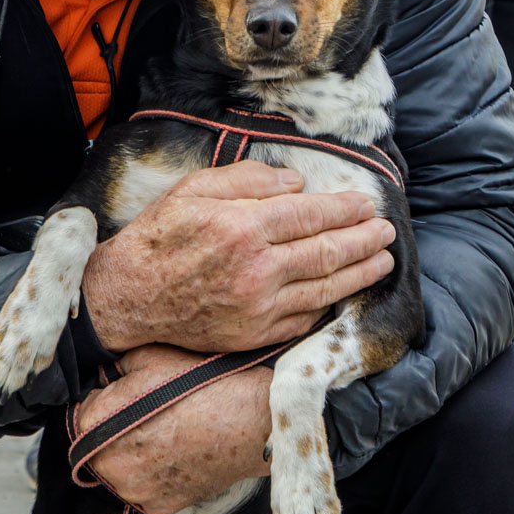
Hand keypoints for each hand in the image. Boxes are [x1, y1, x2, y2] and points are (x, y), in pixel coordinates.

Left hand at [75, 344, 271, 513]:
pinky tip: (178, 453)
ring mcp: (133, 489)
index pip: (82, 413)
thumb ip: (118, 365)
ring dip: (133, 455)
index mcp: (96, 423)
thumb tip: (108, 374)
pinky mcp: (158, 506)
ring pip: (121, 470)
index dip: (104, 400)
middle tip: (149, 413)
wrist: (250, 420)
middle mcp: (107, 463)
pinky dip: (156, 475)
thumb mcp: (152, 355)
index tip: (126, 394)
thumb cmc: (202, 384)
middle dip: (115, 431)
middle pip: (97, 446)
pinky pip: (145, 489)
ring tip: (167, 432)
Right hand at [81, 159, 393, 353]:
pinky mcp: (253, 334)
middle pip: (327, 252)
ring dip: (359, 273)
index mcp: (243, 226)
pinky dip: (329, 304)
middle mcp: (256, 269)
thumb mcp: (193, 189)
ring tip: (383, 261)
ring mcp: (258, 307)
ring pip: (324, 288)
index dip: (345, 209)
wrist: (126, 299)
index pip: (311, 215)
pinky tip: (344, 292)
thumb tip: (296, 183)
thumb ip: (248, 179)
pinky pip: (303, 318)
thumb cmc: (157, 237)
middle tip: (387, 231)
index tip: (366, 204)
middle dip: (364, 240)